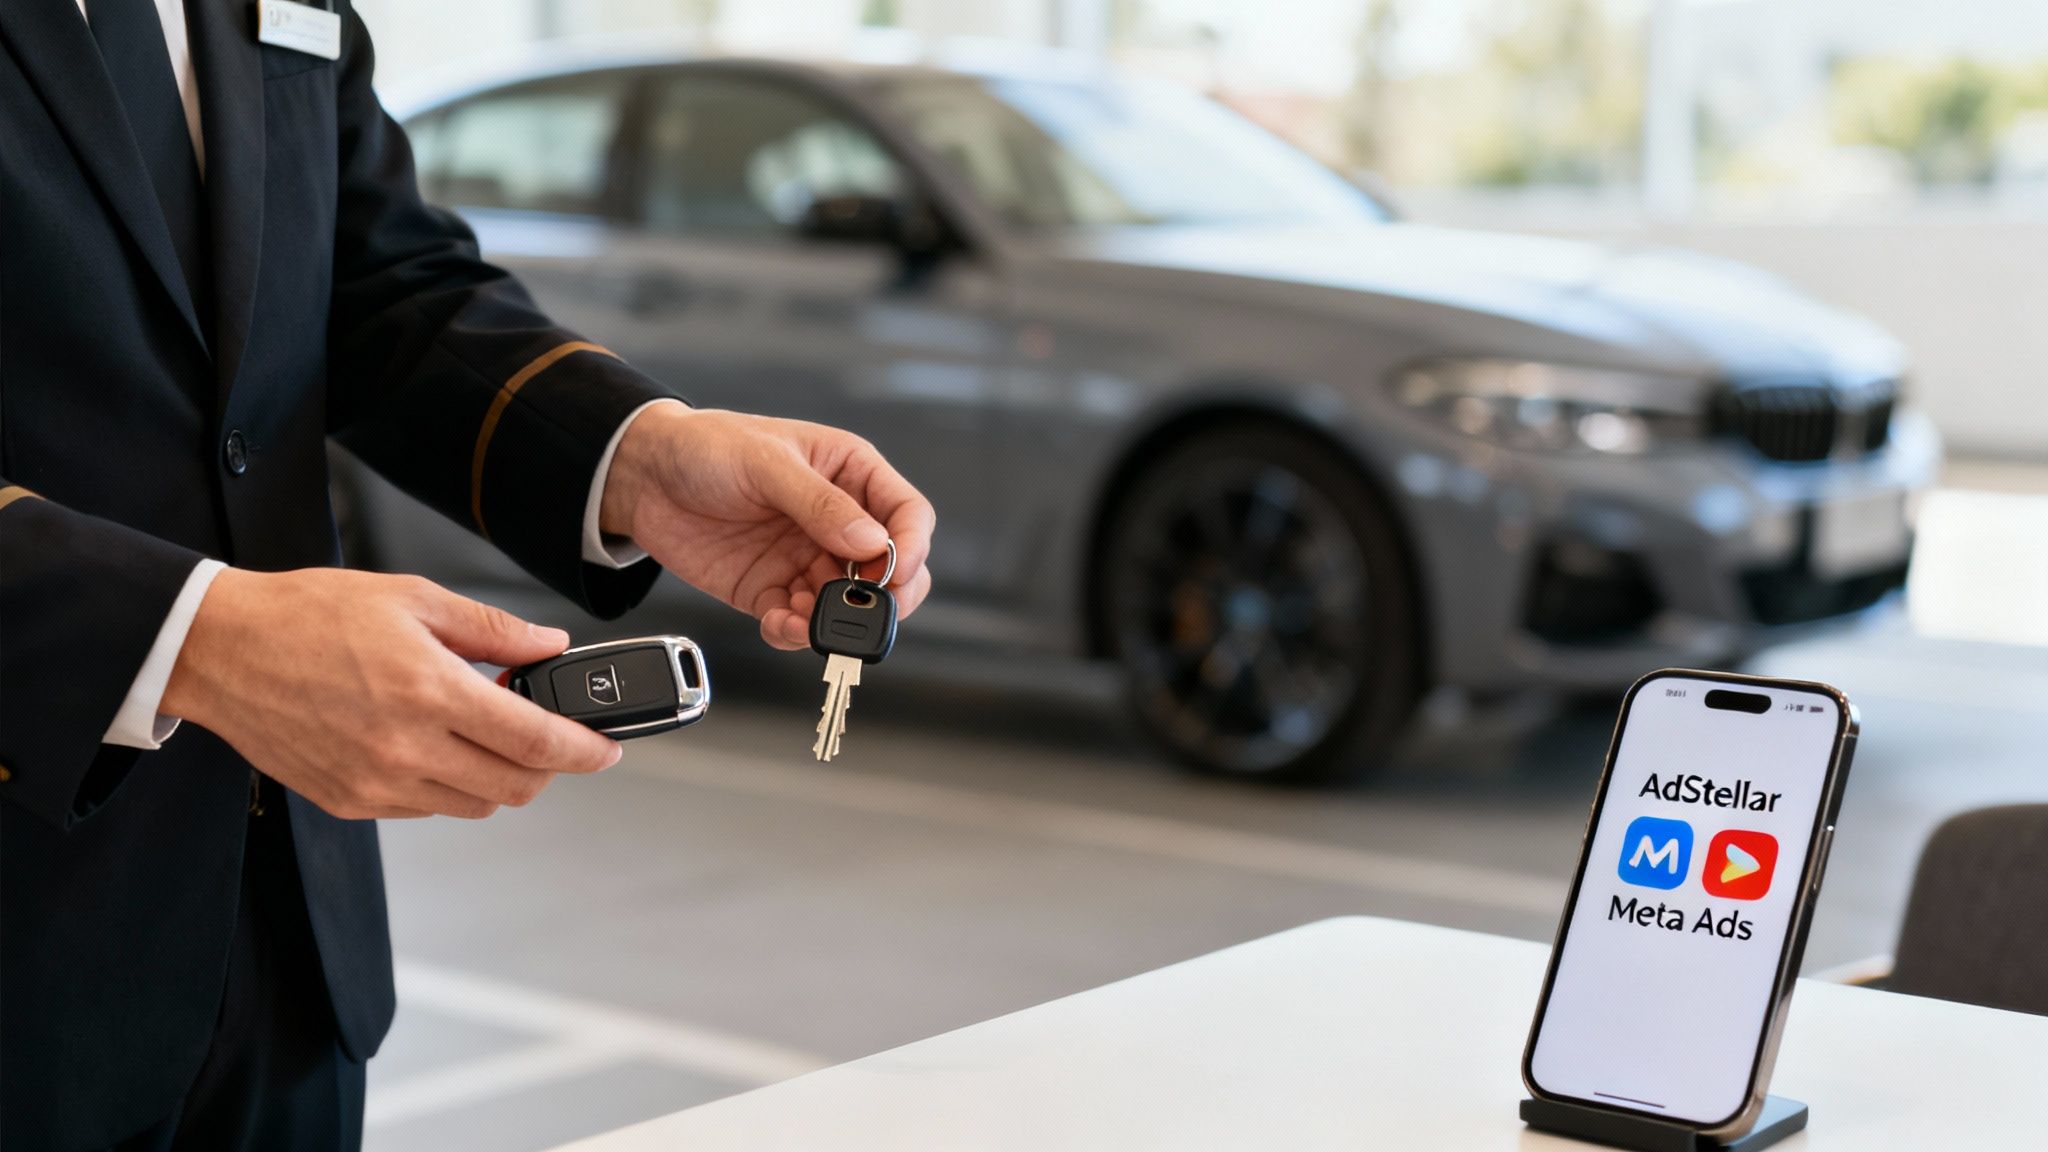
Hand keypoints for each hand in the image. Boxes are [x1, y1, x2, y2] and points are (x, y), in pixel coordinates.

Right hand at [162, 568, 621, 819]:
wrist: (220, 650)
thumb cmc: (307, 616)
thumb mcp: (413, 600)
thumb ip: (493, 630)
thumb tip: (550, 646)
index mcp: (430, 691)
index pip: (536, 741)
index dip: (585, 749)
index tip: (607, 747)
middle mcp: (405, 748)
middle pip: (515, 786)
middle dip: (547, 766)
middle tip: (547, 734)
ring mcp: (376, 783)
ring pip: (475, 805)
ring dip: (499, 777)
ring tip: (483, 732)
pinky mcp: (350, 802)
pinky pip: (427, 808)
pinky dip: (449, 784)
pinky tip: (434, 743)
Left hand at [600, 404, 936, 649]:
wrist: (641, 476)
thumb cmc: (705, 447)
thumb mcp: (765, 462)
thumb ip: (820, 503)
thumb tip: (873, 542)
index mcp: (850, 474)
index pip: (908, 514)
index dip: (911, 546)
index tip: (895, 571)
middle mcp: (838, 521)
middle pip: (892, 570)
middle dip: (885, 596)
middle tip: (861, 607)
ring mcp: (807, 558)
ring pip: (847, 605)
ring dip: (833, 620)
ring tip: (802, 618)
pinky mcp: (773, 590)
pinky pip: (799, 623)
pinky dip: (795, 633)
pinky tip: (779, 623)